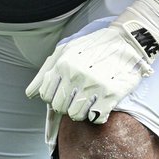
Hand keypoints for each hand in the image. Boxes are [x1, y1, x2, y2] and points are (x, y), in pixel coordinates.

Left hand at [26, 0, 158, 125]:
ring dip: (81, 112)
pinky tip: (101, 105)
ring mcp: (93, 85)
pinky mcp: (111, 94)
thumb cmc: (93, 46)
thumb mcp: (65, 51)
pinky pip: (96, 118)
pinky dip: (97, 116)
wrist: (128, 40)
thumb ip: (45, 72)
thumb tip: (30, 94)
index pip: (46, 96)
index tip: (65, 92)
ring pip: (76, 115)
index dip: (53, 96)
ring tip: (89, 101)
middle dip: (66, 105)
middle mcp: (75, 75)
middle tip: (78, 96)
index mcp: (62, 64)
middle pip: (60, 107)